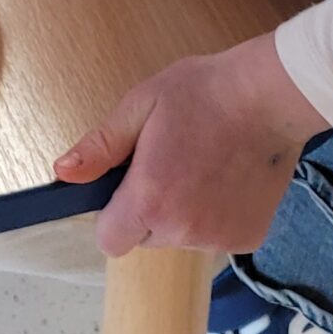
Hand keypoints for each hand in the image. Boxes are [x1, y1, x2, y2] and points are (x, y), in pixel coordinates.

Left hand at [54, 35, 326, 256]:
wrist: (270, 96)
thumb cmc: (203, 92)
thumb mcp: (141, 106)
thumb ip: (100, 146)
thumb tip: (63, 172)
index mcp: (150, 198)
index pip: (110, 241)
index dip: (114, 215)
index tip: (128, 187)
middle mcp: (184, 230)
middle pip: (148, 237)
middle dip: (151, 208)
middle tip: (171, 163)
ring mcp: (219, 239)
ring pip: (183, 237)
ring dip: (185, 212)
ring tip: (204, 164)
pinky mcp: (248, 239)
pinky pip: (217, 236)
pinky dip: (217, 216)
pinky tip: (228, 178)